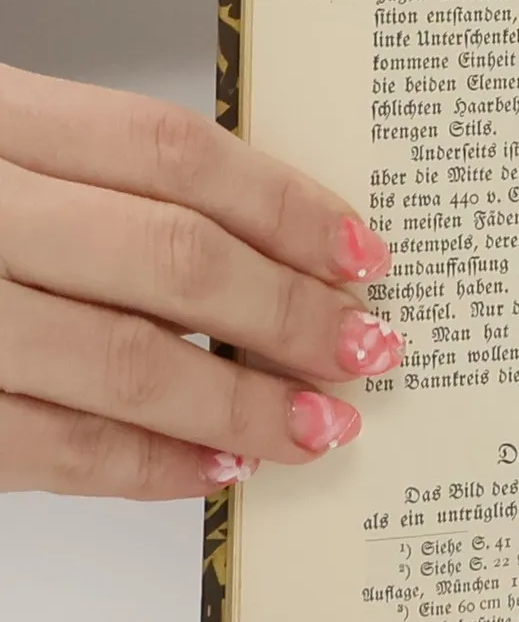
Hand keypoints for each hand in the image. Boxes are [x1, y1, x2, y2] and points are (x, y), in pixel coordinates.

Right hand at [0, 65, 400, 498]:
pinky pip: (49, 448)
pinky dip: (147, 466)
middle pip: (166, 257)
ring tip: (317, 425)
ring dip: (240, 404)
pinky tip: (214, 469)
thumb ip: (95, 183)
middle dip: (288, 314)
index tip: (363, 254)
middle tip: (366, 350)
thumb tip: (265, 246)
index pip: (169, 152)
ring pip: (121, 361)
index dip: (285, 206)